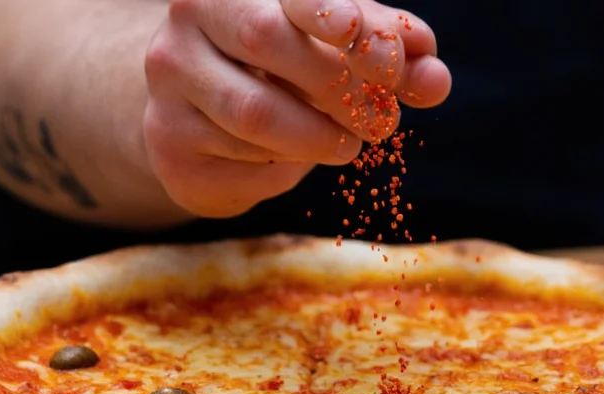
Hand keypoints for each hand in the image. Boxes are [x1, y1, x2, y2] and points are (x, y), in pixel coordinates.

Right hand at [142, 0, 450, 217]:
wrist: (201, 117)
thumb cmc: (281, 72)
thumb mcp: (338, 53)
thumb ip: (389, 58)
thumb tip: (436, 79)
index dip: (329, 12)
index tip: (367, 41)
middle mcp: (188, 24)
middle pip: (267, 43)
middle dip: (338, 86)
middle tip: (383, 122)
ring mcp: (168, 85)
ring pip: (254, 114)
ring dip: (317, 138)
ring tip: (347, 145)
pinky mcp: (168, 143)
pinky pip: (239, 161)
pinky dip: (282, 168)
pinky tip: (288, 158)